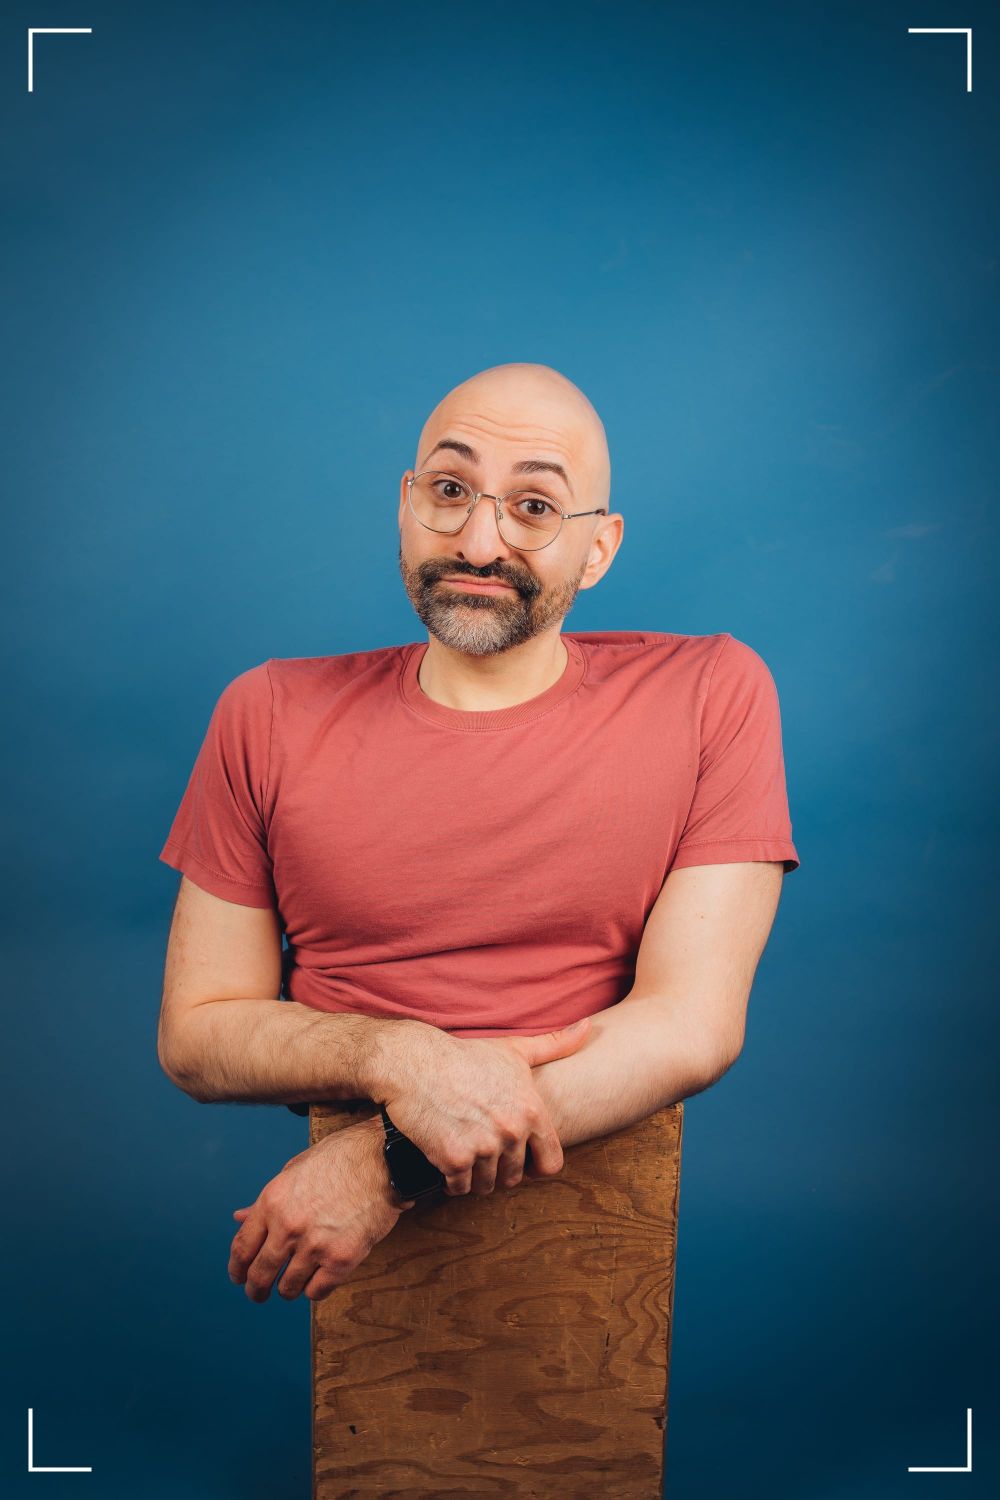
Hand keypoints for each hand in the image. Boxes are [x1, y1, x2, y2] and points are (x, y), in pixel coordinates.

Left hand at [227, 1117, 411, 1302]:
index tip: (238, 1276)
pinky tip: (318, 1278)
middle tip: (258, 1293)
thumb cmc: (340, 1159)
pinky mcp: (341, 1260)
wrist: (382, 1160)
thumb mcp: (294, 1171)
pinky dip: (314, 1289)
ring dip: (288, 1289)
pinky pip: (316, 1292)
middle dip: (256, 1289)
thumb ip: (266, 1201)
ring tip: (293, 1283)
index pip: (242, 1247)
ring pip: (288, 1288)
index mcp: (272, 1202)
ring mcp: (315, 1245)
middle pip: (260, 1274)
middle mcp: (289, 1226)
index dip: (236, 1268)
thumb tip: (238, 1218)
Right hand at [379, 1016, 591, 1197]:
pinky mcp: (452, 1159)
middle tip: (480, 1148)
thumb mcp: (514, 1050)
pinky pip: (458, 1187)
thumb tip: (587, 1028)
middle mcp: (512, 1132)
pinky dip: (449, 1179)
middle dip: (498, 1169)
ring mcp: (483, 1147)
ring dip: (473, 1175)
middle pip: (514, 1178)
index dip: (534, 1164)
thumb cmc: (464, 1056)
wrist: (413, 1061)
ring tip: (461, 1149)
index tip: (517, 1155)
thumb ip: (554, 1045)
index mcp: (532, 1111)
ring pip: (485, 1185)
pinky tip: (443, 1156)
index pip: (551, 1164)